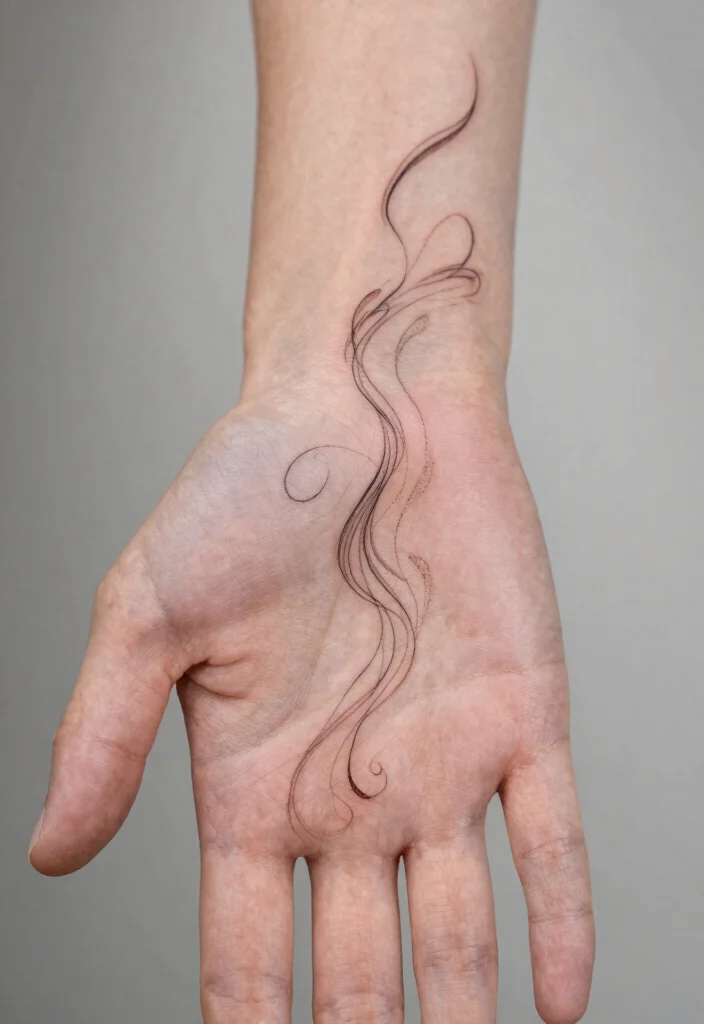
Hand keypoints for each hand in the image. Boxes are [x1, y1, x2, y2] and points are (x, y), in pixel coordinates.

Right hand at [29, 360, 593, 1022]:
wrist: (366, 405)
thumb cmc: (247, 491)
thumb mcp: (149, 610)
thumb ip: (99, 733)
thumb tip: (49, 856)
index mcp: (253, 784)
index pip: (247, 955)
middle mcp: (349, 791)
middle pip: (357, 970)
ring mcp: (440, 760)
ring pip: (460, 928)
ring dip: (465, 1017)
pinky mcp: (519, 715)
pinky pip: (550, 841)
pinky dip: (561, 925)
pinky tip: (557, 1004)